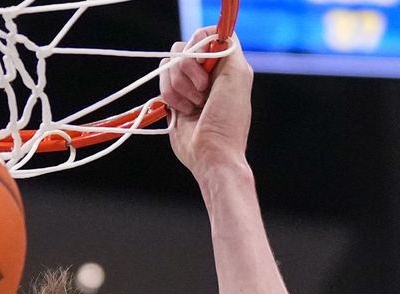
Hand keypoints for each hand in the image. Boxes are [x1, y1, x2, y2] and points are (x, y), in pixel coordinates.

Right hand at [159, 28, 253, 181]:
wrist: (211, 152)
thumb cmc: (228, 118)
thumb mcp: (238, 75)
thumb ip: (228, 48)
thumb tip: (214, 35)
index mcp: (224, 63)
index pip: (204, 35)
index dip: (199, 48)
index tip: (205, 67)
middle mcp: (205, 71)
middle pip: (182, 49)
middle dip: (187, 71)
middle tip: (203, 92)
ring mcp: (188, 85)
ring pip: (168, 66)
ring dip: (179, 88)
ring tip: (194, 106)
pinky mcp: (173, 99)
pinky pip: (161, 83)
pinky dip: (171, 97)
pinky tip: (184, 112)